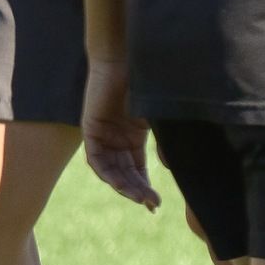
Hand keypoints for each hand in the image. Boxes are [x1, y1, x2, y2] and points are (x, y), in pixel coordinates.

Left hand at [82, 58, 159, 210]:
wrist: (124, 60)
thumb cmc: (144, 84)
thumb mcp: (156, 118)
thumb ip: (165, 140)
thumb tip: (173, 166)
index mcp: (132, 138)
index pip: (137, 171)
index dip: (145, 188)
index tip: (156, 204)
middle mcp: (116, 140)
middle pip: (124, 174)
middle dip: (137, 191)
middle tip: (151, 204)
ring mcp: (102, 135)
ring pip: (110, 170)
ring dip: (123, 186)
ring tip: (139, 197)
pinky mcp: (90, 129)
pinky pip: (95, 158)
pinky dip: (105, 172)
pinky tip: (118, 183)